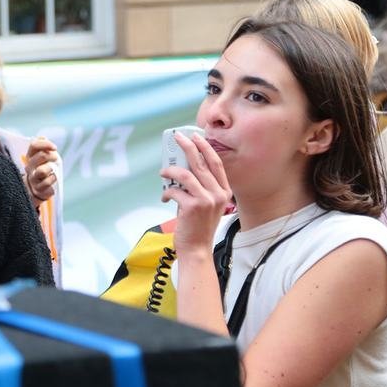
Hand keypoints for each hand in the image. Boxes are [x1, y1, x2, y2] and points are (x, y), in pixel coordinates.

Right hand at [24, 137, 59, 205]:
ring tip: (52, 170)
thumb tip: (43, 137)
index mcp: (30, 156)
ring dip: (50, 168)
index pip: (34, 145)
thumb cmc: (42, 169)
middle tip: (56, 159)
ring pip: (42, 171)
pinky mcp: (38, 189)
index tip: (55, 148)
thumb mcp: (44, 156)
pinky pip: (47, 183)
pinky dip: (52, 179)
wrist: (37, 189)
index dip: (46, 144)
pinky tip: (52, 179)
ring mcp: (33, 178)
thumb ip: (43, 146)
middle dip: (52, 156)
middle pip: (41, 156)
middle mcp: (29, 167)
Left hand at [160, 132, 231, 258]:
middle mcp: (218, 194)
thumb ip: (201, 187)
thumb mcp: (207, 204)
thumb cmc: (198, 226)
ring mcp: (207, 200)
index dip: (205, 147)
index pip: (216, 163)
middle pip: (201, 163)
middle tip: (177, 137)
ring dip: (171, 170)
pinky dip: (166, 192)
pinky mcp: (193, 206)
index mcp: (224, 191)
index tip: (195, 136)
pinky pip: (175, 190)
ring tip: (163, 172)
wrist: (197, 249)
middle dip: (188, 146)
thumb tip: (183, 169)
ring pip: (186, 174)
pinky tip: (165, 198)